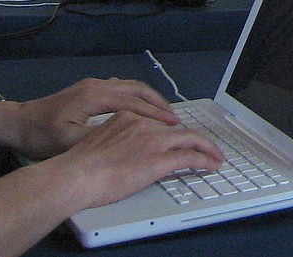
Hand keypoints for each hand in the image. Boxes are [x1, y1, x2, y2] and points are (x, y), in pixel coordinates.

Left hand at [0, 77, 180, 159]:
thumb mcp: (68, 142)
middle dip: (157, 102)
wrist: (17, 122)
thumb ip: (97, 139)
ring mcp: (92, 86)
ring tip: (163, 113)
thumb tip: (126, 140)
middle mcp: (97, 85)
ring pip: (129, 86)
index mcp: (94, 96)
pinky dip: (136, 97)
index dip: (155, 113)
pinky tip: (141, 109)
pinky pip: (121, 89)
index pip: (133, 102)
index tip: (173, 124)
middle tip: (175, 118)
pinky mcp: (88, 90)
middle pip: (136, 88)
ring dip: (148, 98)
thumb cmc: (40, 134)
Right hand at [60, 111, 224, 209]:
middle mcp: (142, 124)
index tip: (182, 137)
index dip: (175, 130)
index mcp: (127, 117)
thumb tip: (126, 149)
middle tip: (209, 147)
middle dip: (198, 138)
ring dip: (207, 148)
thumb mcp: (100, 141)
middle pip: (179, 128)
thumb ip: (117, 138)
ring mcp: (152, 140)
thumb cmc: (80, 166)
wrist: (76, 175)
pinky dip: (205, 160)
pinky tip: (211, 165)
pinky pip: (190, 156)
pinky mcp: (158, 159)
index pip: (159, 122)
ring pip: (190, 138)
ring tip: (216, 156)